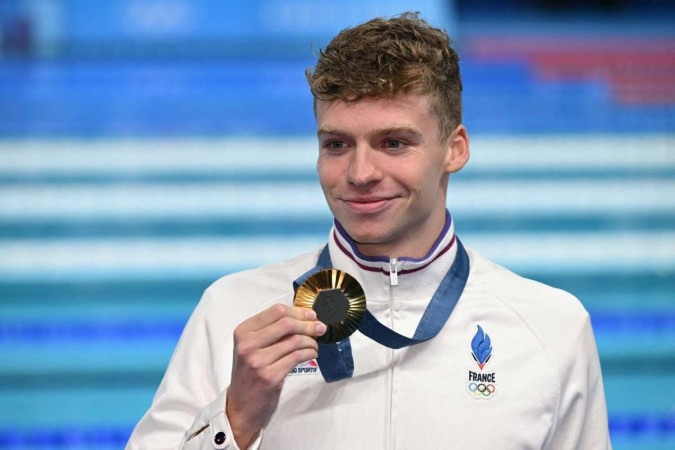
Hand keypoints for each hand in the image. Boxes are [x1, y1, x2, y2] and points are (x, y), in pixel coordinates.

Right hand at [226, 304, 325, 447]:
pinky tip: (312, 354)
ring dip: (311, 341)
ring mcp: (258, 361)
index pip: (276, 311)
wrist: (241, 407)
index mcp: (243, 332)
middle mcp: (248, 345)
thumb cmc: (249, 375)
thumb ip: (271, 331)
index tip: (311, 315)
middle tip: (320, 327)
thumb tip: (302, 317)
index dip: (298, 311)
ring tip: (314, 345)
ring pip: (295, 341)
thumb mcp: (251, 348)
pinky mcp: (270, 376)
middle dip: (308, 324)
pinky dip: (310, 353)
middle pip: (287, 323)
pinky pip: (297, 357)